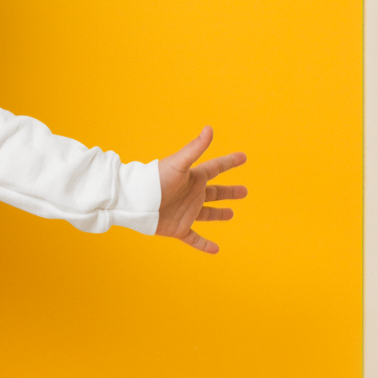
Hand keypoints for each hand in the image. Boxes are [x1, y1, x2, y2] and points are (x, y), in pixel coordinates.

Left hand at [156, 125, 248, 253]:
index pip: (216, 168)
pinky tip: (215, 250)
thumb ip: (195, 148)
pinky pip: (194, 238)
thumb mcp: (178, 164)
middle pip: (216, 192)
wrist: (133, 201)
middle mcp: (191, 194)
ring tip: (231, 214)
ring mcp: (186, 212)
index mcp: (193, 178)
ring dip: (219, 214)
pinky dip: (204, 244)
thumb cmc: (154, 180)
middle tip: (244, 191)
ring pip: (207, 214)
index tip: (243, 157)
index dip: (229, 162)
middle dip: (229, 192)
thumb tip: (209, 128)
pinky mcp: (178, 228)